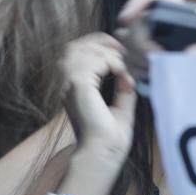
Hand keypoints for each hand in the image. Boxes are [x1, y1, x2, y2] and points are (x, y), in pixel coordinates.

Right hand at [59, 33, 136, 162]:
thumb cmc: (110, 139)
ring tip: (120, 64)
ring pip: (81, 49)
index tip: (118, 50)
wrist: (104, 153)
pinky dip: (110, 61)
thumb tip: (128, 76)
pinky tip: (120, 72)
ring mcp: (70, 84)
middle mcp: (67, 84)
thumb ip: (123, 90)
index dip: (96, 44)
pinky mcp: (78, 85)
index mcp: (73, 89)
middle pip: (74, 46)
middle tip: (120, 48)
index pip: (75, 53)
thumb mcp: (120, 108)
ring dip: (104, 51)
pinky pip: (93, 60)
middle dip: (99, 41)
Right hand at [115, 0, 183, 83]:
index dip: (137, 3)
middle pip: (136, 24)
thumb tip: (190, 53)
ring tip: (155, 71)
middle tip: (154, 59)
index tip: (127, 18)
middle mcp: (164, 25)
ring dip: (136, 58)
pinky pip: (131, 63)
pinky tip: (150, 78)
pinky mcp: (153, 63)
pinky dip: (135, 71)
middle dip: (138, 42)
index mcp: (182, 13)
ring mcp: (156, 43)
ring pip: (129, 44)